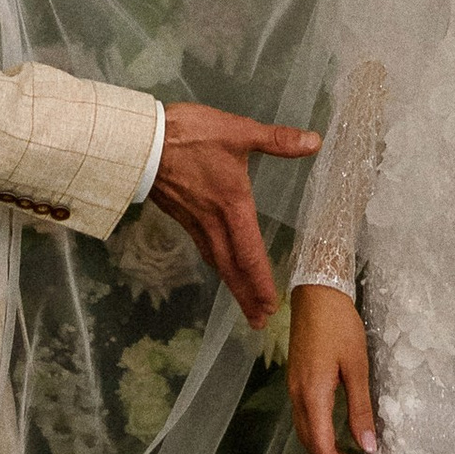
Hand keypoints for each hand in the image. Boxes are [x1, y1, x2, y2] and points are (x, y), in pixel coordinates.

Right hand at [150, 103, 322, 329]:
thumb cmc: (189, 135)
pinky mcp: (181, 216)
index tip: (272, 305)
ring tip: (244, 305)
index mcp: (232, 205)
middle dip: (246, 296)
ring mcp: (194, 221)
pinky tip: (218, 265)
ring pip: (216, 262)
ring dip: (232, 285)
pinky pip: (202, 249)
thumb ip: (276, 140)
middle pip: (232, 268)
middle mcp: (213, 222)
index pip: (249, 253)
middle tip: (259, 322)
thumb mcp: (237, 131)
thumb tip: (313, 142)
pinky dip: (216, 265)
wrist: (141, 141)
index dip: (261, 281)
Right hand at [287, 283, 377, 453]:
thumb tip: (368, 447)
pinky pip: (307, 421)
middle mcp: (298, 397)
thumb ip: (360, 408)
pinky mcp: (298, 382)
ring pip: (308, 435)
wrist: (316, 294)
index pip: (323, 447)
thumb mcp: (357, 367)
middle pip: (312, 446)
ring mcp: (295, 389)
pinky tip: (340, 440)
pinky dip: (323, 438)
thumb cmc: (340, 326)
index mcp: (313, 395)